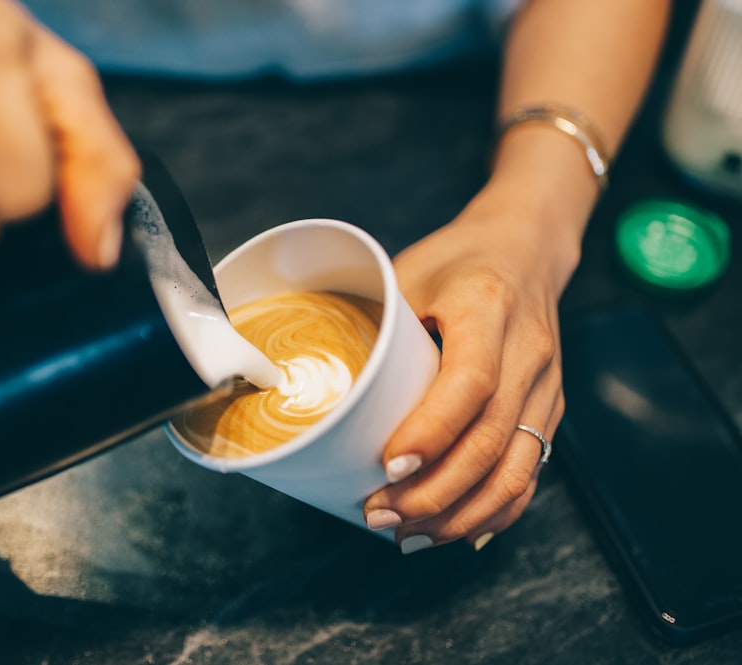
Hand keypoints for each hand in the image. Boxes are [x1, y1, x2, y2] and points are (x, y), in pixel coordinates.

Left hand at [362, 185, 579, 552]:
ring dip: (460, 513)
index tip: (388, 466)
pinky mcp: (549, 410)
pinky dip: (492, 512)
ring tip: (408, 534)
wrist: (528, 249)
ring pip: (515, 470)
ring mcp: (546, 387)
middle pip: (491, 440)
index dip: (431, 432)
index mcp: (489, 308)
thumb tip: (327, 389)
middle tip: (380, 514)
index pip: (471, 383)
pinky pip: (528, 474)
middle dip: (434, 491)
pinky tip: (451, 529)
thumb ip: (380, 326)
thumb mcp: (411, 272)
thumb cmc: (458, 259)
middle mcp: (529, 353)